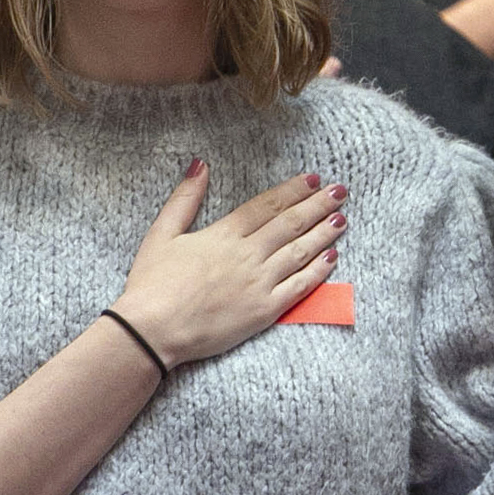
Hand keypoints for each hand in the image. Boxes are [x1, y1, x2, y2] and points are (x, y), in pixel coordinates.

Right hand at [110, 160, 342, 366]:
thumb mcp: (161, 233)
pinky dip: (318, 271)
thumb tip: (200, 164)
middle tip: (339, 191)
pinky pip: (300, 287)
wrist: (153, 331)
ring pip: (299, 252)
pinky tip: (332, 257)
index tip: (312, 180)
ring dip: (323, 233)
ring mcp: (259, 283)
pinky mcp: (265, 311)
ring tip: (342, 218)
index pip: (266, 205)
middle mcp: (247, 254)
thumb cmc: (152, 283)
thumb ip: (184, 198)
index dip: (292, 191)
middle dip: (318, 205)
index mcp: (223, 234)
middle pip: (289, 224)